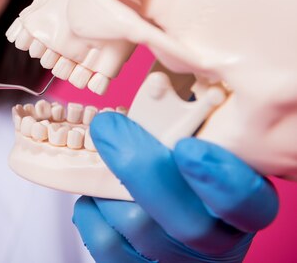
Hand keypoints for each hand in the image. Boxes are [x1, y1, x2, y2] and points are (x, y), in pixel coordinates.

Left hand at [73, 112, 278, 262]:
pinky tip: (95, 192)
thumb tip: (158, 91)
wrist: (178, 228)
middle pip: (185, 222)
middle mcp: (214, 241)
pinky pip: (104, 242)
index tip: (188, 146)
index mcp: (243, 209)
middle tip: (109, 126)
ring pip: (136, 227)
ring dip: (108, 185)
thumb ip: (192, 128)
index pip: (247, 204)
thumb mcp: (204, 148)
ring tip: (103, 158)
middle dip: (140, 168)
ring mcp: (174, 261)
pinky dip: (90, 210)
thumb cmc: (189, 177)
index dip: (220, 179)